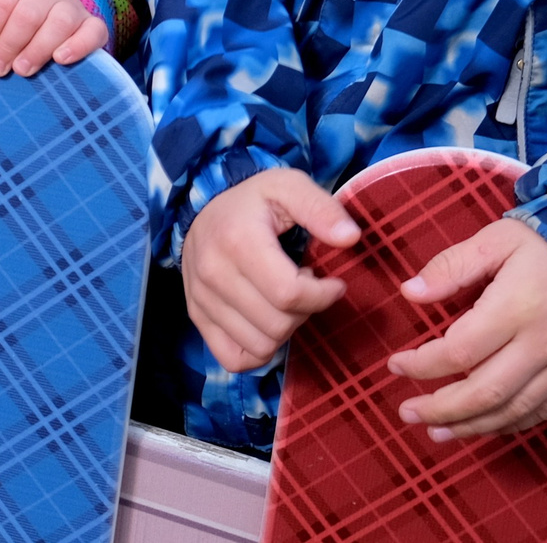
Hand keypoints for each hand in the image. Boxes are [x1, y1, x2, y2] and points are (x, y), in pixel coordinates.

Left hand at [0, 0, 108, 75]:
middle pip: (30, 11)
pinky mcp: (93, 27)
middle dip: (10, 43)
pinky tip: (60, 60)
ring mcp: (72, 7)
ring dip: (38, 48)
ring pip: (61, 20)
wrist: (23, 54)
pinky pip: (94, 31)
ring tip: (22, 70)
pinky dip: (78, 45)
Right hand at [181, 168, 361, 371]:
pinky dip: (258, 351)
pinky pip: (234, 359)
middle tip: (305, 285)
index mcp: (237, 240)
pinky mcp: (196, 317)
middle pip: (277, 325)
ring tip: (283, 299)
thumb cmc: (253, 201)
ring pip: (260, 346)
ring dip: (284, 329)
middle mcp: (212, 273)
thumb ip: (321, 208)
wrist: (202, 209)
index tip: (333, 282)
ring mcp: (200, 299)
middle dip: (305, 310)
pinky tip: (267, 321)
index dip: (322, 295)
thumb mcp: (289, 186)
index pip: (289, 294)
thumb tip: (350, 238)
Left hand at [388, 217, 546, 439]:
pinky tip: (480, 426)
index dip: (423, 364)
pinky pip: (539, 413)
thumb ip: (451, 266)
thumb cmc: (545, 249)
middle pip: (485, 392)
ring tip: (434, 432)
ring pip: (512, 411)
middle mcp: (540, 345)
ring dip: (470, 426)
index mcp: (516, 308)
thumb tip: (410, 292)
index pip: (461, 350)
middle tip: (406, 412)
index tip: (396, 365)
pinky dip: (507, 425)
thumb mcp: (496, 240)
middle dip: (441, 408)